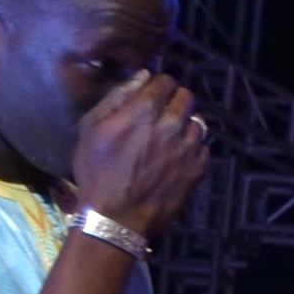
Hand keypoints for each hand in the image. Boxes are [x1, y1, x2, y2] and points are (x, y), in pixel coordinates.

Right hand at [68, 69, 210, 235]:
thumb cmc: (97, 171)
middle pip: (186, 97)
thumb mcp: (91, 127)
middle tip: (160, 117)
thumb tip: (142, 75)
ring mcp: (189, 148)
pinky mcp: (199, 169)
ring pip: (197, 122)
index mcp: (145, 110)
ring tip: (167, 140)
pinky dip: (191, 148)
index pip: (165, 81)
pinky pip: (202, 147)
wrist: (117, 217)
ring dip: (184, 126)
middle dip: (173, 102)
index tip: (150, 97)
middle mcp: (172, 124)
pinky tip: (174, 159)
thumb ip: (117, 96)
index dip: (157, 87)